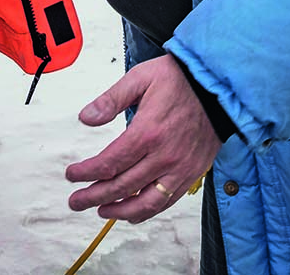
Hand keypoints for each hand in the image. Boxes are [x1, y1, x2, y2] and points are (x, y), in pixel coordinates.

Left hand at [64, 55, 221, 223]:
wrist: (217, 87)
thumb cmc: (180, 80)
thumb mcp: (141, 78)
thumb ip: (111, 99)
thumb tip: (86, 117)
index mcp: (148, 132)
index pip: (110, 163)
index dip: (86, 173)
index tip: (72, 175)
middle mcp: (164, 155)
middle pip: (122, 187)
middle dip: (94, 196)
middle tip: (76, 201)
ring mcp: (180, 168)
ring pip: (145, 203)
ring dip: (119, 211)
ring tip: (100, 210)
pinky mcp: (192, 173)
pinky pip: (167, 201)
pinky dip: (147, 212)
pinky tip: (132, 213)